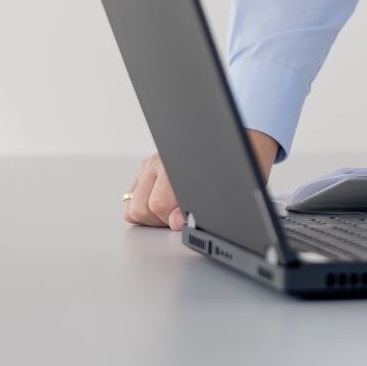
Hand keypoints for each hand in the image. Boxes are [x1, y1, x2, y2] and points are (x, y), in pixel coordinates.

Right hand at [123, 128, 278, 229]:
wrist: (235, 142)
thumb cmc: (234, 167)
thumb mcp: (226, 188)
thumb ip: (198, 206)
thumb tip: (176, 222)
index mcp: (178, 163)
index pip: (160, 204)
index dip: (174, 220)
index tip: (187, 222)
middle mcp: (160, 161)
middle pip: (143, 208)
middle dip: (162, 220)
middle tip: (183, 216)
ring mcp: (149, 165)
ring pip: (134, 206)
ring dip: (152, 215)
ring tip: (175, 210)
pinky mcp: (144, 169)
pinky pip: (131, 199)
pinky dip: (145, 207)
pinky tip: (165, 206)